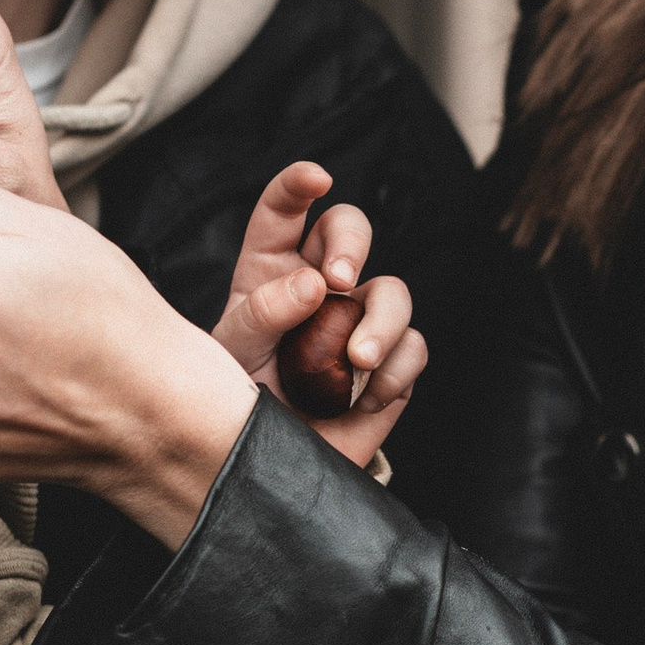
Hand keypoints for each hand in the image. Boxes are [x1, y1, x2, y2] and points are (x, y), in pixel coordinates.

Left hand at [212, 161, 426, 472]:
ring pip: (394, 290)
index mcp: (271, 271)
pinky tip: (367, 397)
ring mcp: (360, 322)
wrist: (272, 467)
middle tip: (338, 279)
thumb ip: (261, 316)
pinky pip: (414, 348)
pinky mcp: (392, 364)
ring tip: (358, 362)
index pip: (284, 212)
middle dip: (351, 243)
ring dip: (382, 321)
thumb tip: (313, 284)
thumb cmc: (239, 404)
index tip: (316, 177)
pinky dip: (396, 371)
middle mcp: (321, 286)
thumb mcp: (231, 358)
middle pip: (350, 230)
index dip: (299, 185)